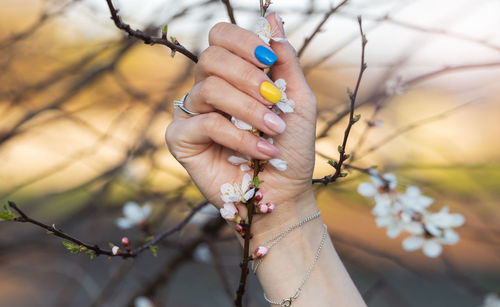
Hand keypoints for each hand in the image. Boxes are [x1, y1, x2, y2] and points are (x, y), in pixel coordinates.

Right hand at [166, 13, 317, 233]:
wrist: (284, 193)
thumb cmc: (291, 147)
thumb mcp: (297, 99)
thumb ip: (284, 59)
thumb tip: (272, 16)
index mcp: (233, 75)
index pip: (221, 37)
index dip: (242, 41)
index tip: (270, 60)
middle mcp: (208, 89)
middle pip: (210, 58)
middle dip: (248, 77)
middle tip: (273, 100)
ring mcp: (192, 114)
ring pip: (209, 90)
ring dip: (248, 110)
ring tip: (273, 130)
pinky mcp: (181, 140)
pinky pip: (203, 123)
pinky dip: (237, 136)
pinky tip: (261, 152)